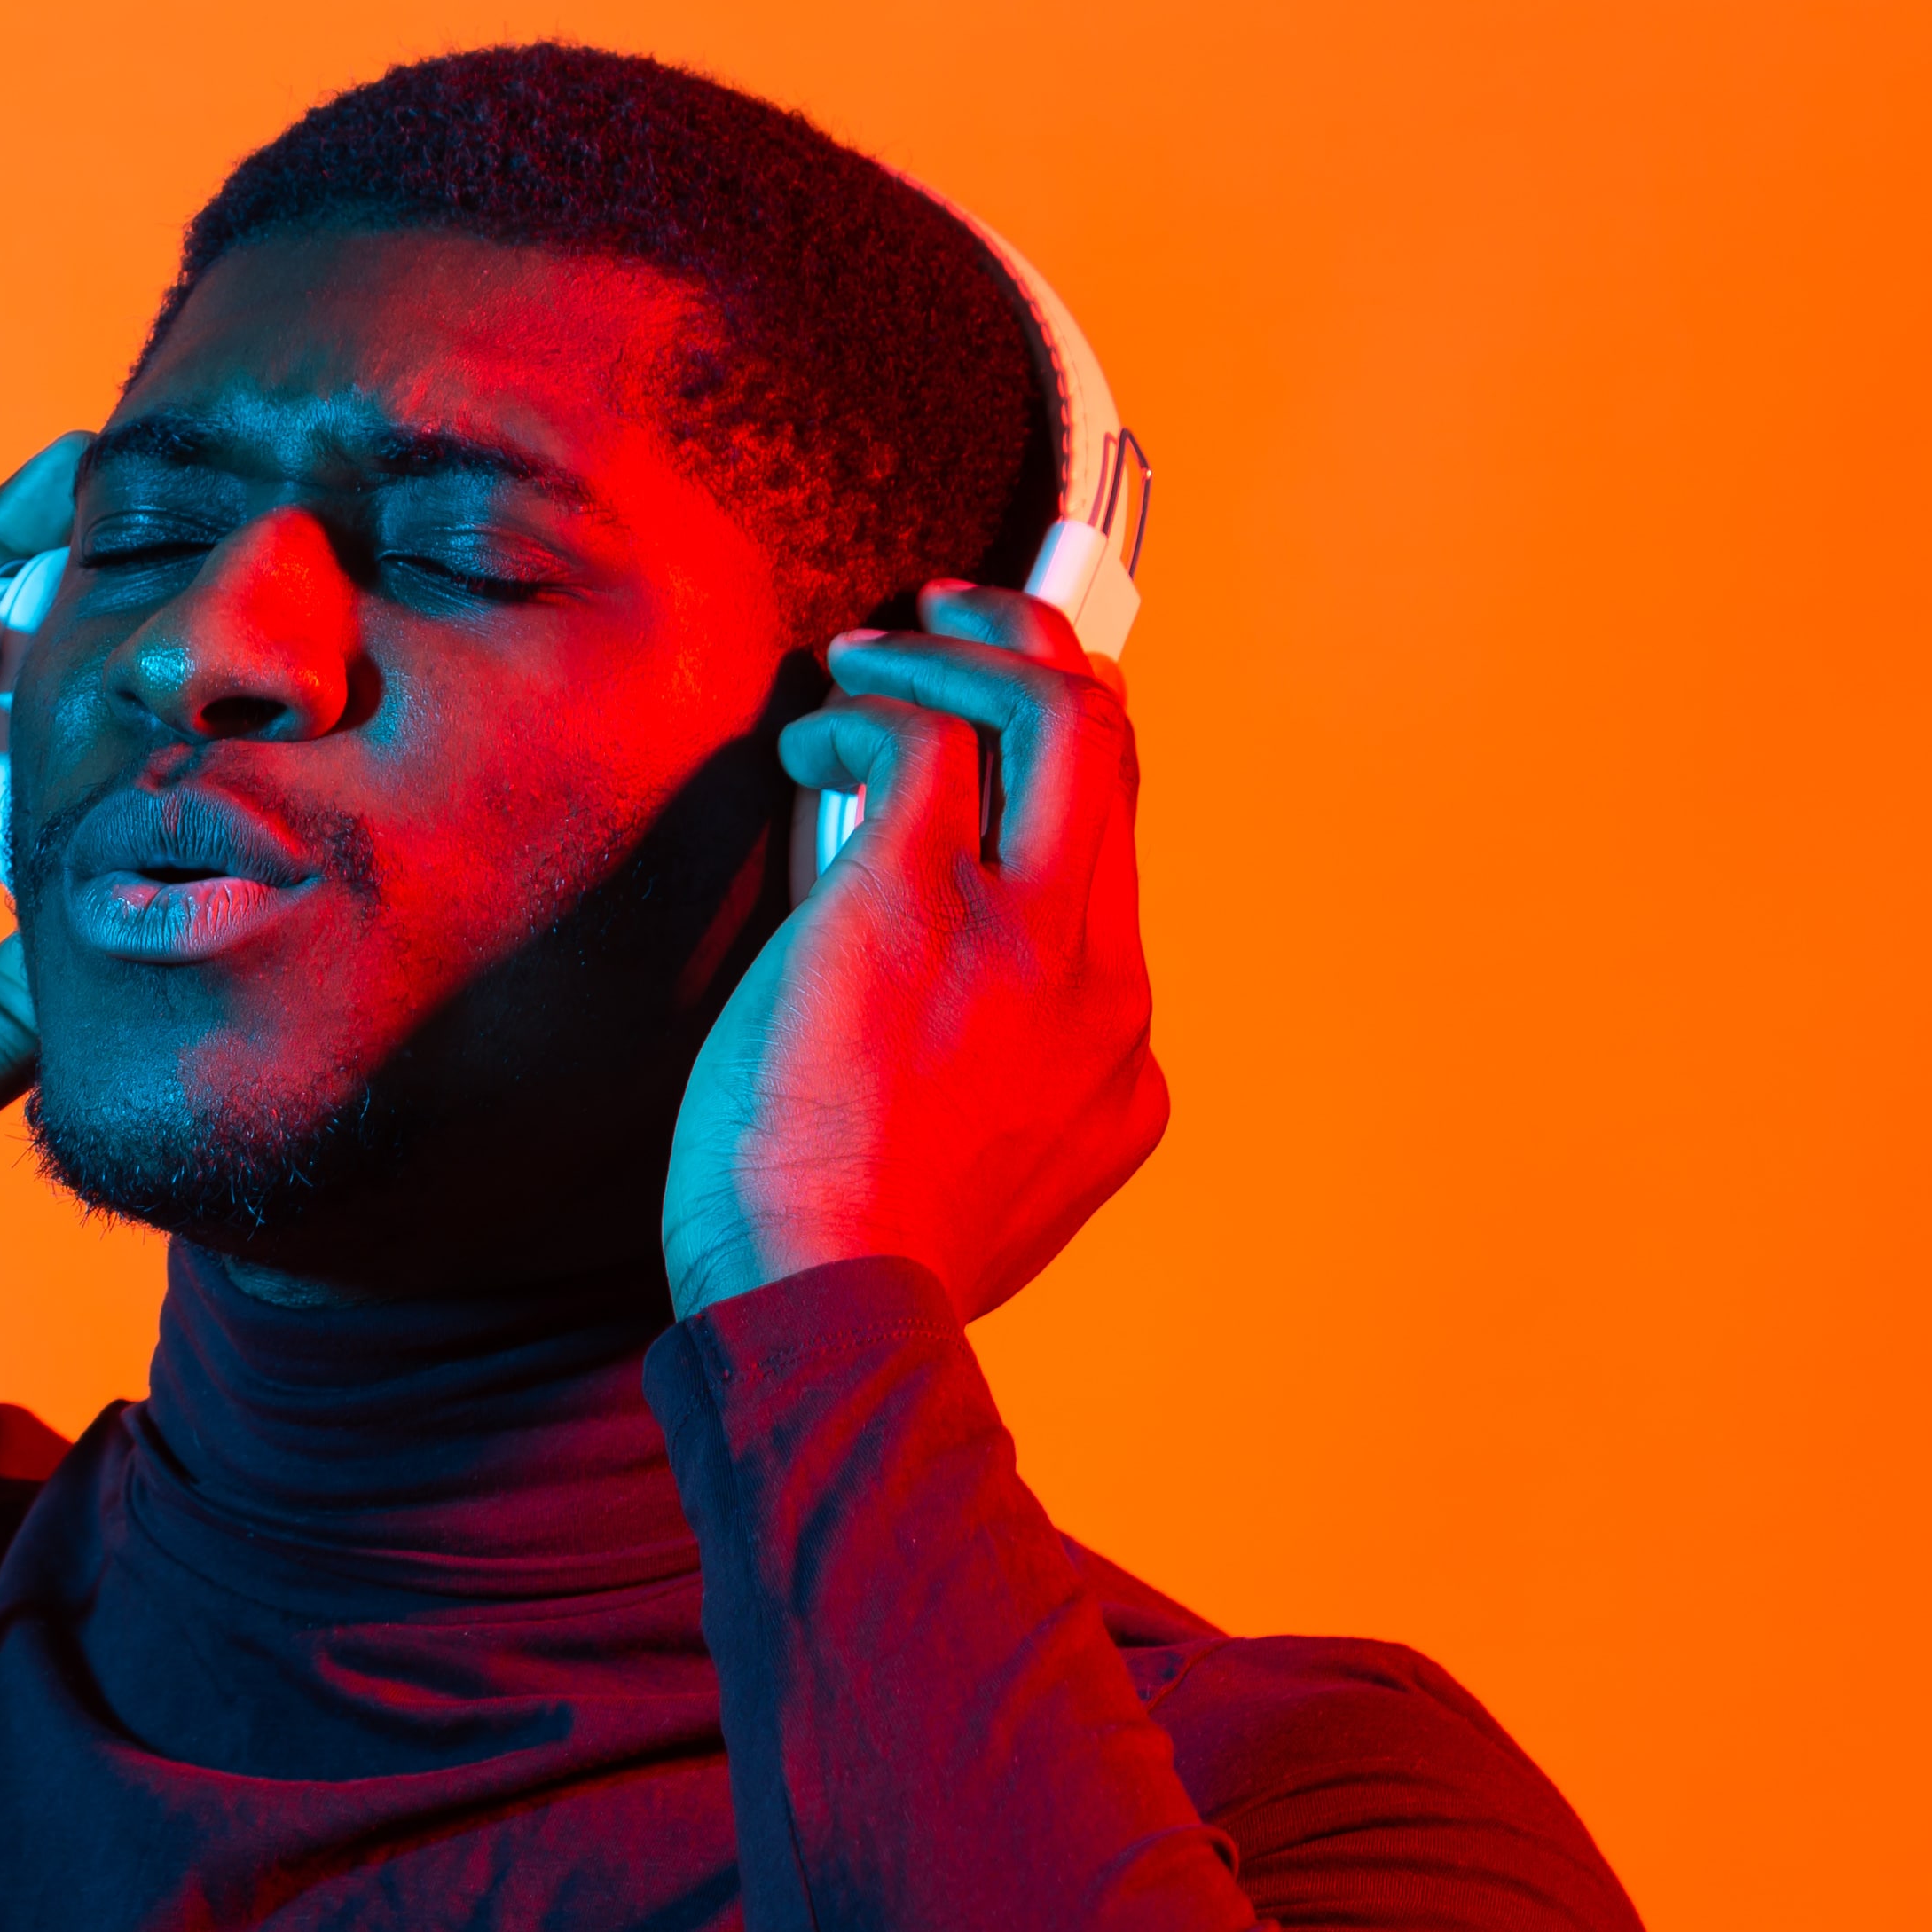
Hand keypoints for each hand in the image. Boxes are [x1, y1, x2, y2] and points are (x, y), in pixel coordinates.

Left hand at [660, 583, 1168, 1320]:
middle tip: (962, 620)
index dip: (1053, 777)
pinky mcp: (918, 902)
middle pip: (1116, 761)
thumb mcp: (978, 1197)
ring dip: (968, 650)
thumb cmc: (848, 1276)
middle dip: (1046, 658)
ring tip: (881, 646)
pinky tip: (815, 736)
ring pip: (1055, 714)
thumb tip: (931, 1037)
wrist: (824, 1311)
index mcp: (1116, 1060)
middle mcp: (1097, 982)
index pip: (1117, 863)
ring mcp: (1023, 936)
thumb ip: (989, 1107)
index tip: (983, 741)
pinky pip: (924, 740)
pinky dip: (870, 711)